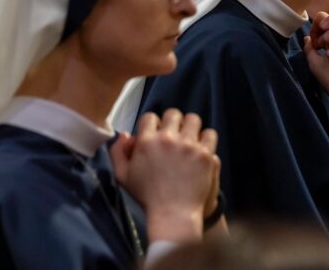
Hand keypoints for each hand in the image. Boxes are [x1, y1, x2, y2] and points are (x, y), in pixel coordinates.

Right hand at [110, 109, 217, 243]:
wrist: (173, 214)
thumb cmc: (147, 197)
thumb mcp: (123, 176)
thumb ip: (118, 152)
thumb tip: (125, 134)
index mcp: (147, 142)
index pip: (150, 117)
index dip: (153, 125)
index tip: (157, 134)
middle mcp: (168, 139)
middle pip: (173, 113)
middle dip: (173, 122)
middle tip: (175, 135)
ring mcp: (189, 145)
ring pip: (193, 119)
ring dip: (191, 127)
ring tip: (190, 139)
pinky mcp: (205, 154)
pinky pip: (210, 134)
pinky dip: (206, 139)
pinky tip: (202, 148)